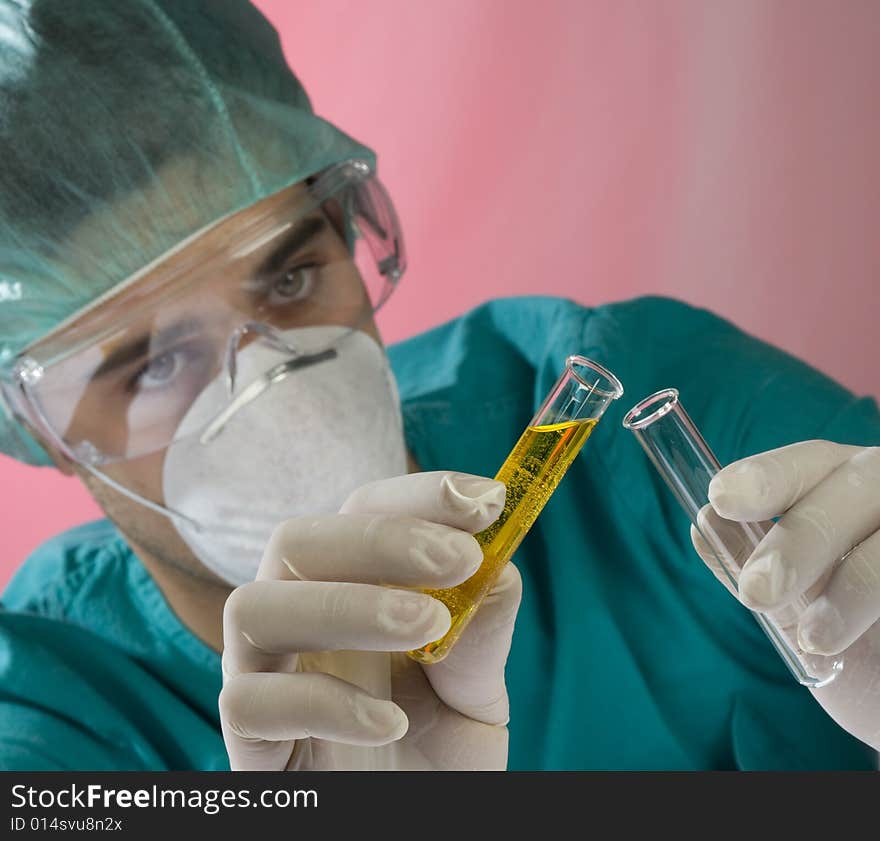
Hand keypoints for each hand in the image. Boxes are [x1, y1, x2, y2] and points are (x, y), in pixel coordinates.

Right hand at [218, 471, 520, 769]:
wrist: (407, 829)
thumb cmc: (432, 754)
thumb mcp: (473, 692)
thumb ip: (481, 633)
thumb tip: (500, 565)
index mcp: (350, 589)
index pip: (363, 512)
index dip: (419, 496)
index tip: (487, 498)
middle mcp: (297, 618)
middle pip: (297, 541)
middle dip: (381, 538)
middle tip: (458, 558)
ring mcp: (263, 674)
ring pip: (254, 605)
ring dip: (348, 605)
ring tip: (426, 627)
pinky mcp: (246, 738)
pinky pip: (250, 701)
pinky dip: (325, 702)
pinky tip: (389, 722)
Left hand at [691, 440, 879, 750]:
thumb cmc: (854, 644)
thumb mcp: (795, 608)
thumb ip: (753, 565)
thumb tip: (704, 524)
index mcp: (843, 486)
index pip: (807, 463)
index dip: (766, 476)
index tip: (721, 499)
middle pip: (851, 490)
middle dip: (799, 540)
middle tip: (757, 591)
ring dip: (851, 586)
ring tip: (812, 638)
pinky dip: (879, 601)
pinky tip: (859, 644)